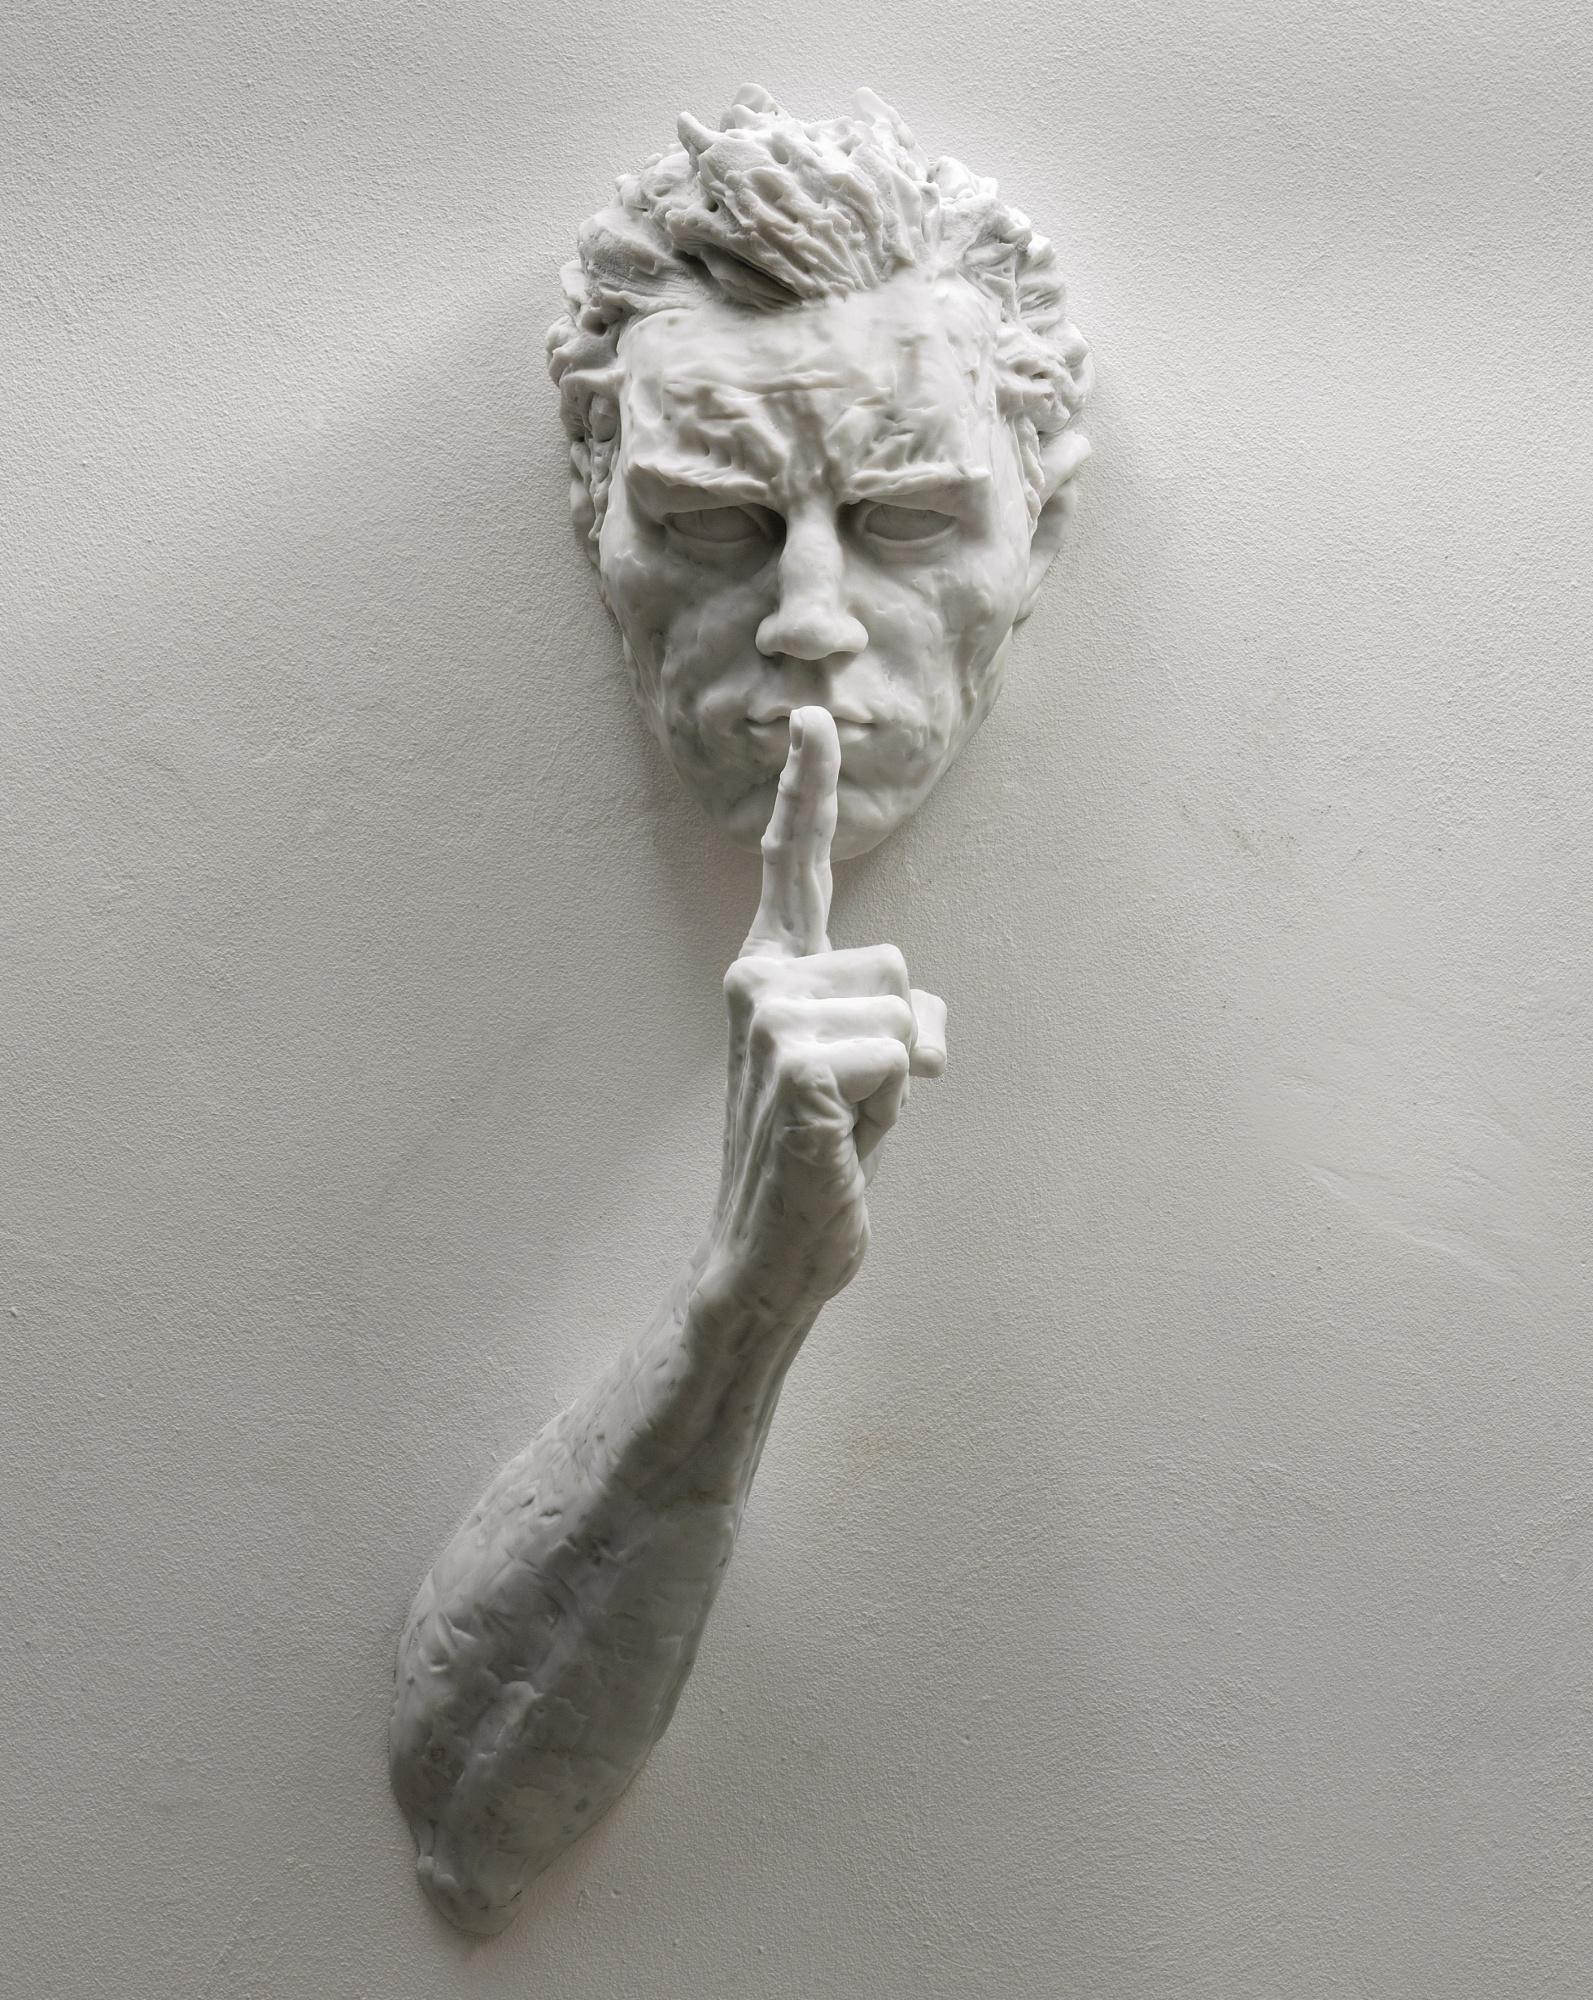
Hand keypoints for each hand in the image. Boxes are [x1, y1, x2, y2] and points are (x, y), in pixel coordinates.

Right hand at [706, 707, 947, 1323]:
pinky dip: (891, 1108)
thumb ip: (888, 1016)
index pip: (791, 868)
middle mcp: (758, 981)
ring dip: (898, 1080)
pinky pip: (901, 1057)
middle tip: (851, 1105)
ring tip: (845, 1124)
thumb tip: (923, 1025)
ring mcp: (769, 1020)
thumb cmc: (821, 1160)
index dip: (805, 793)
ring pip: (908, 1014)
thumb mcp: (867, 1073)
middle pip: (900, 967)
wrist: (774, 1252)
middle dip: (903, 1042)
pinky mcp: (796, 1064)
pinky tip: (839, 1139)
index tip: (815, 719)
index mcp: (771, 975)